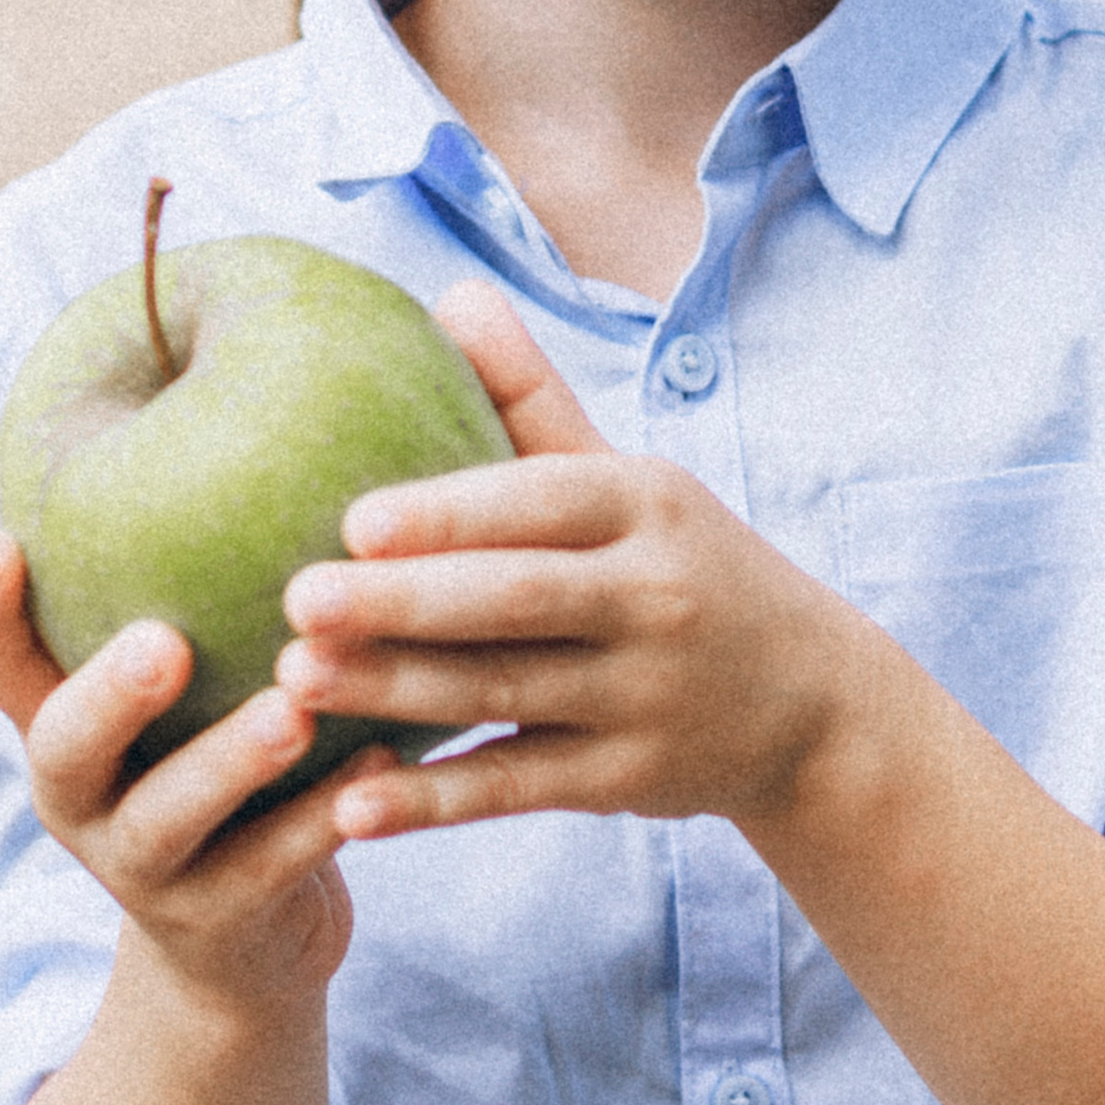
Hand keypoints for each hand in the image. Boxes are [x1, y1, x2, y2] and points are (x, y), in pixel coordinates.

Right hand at [0, 531, 380, 1021]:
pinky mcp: (219, 923)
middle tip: (165, 640)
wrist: (255, 939)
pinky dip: (321, 821)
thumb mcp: (204, 668)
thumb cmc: (242, 748)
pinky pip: (268, 870)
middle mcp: (82, 792)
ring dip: (226, 762)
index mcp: (64, 715)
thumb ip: (211, 567)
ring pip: (163, 818)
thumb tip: (262, 381)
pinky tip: (384, 767)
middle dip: (104, 692)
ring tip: (294, 710)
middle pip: (59, 746)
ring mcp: (141, 867)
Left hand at [275, 282, 898, 847]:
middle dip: (405, 603)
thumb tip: (450, 295)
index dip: (452, 513)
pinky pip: (520, 787)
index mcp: (649, 505)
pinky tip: (355, 809)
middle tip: (297, 599)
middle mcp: (657, 597)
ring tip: (293, 682)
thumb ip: (532, 398)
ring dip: (398, 692)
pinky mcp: (629, 779)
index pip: (544, 500)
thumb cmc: (679, 564)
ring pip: (508, 694)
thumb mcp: (627, 478)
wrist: (810, 702)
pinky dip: (438, 800)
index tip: (354, 518)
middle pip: (518, 600)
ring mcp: (647, 695)